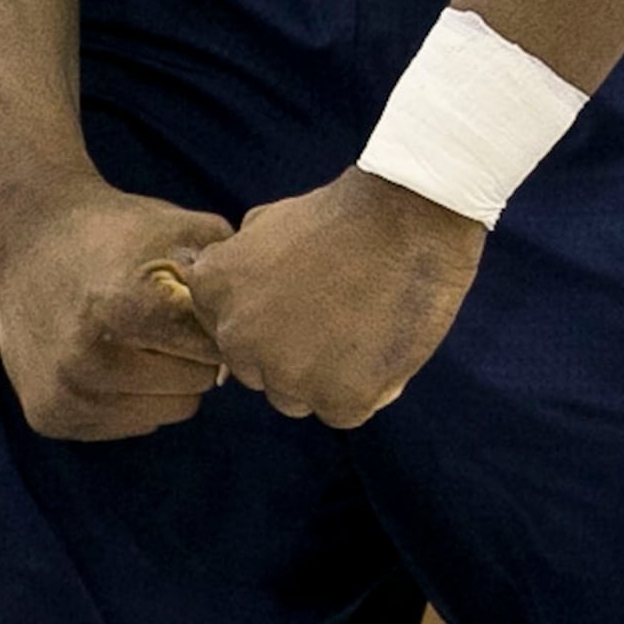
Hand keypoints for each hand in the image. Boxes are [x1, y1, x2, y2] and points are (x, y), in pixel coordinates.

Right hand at [0, 179, 236, 441]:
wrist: (30, 237)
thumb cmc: (121, 232)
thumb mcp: (182, 231)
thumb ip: (229, 275)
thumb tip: (263, 326)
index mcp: (127, 307)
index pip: (212, 352)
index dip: (216, 330)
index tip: (201, 311)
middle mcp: (90, 359)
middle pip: (193, 387)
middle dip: (193, 357)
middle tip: (168, 324)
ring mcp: (66, 394)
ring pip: (165, 412)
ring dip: (166, 383)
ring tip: (141, 340)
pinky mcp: (48, 417)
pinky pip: (128, 426)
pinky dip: (133, 399)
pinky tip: (113, 359)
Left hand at [188, 168, 485, 427]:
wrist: (410, 214)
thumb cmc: (345, 213)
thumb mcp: (270, 220)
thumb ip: (238, 263)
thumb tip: (223, 291)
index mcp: (213, 289)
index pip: (227, 333)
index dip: (269, 318)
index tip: (305, 295)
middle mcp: (238, 338)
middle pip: (259, 371)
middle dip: (292, 350)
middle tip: (339, 310)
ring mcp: (287, 374)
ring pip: (296, 396)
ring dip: (324, 374)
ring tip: (363, 325)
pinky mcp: (339, 399)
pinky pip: (341, 411)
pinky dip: (363, 387)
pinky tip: (382, 344)